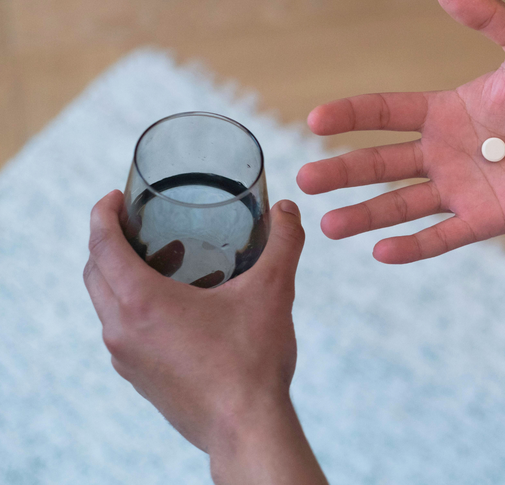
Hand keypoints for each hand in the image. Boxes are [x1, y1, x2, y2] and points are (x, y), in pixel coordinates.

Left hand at [83, 191, 325, 483]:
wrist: (245, 427)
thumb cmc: (252, 360)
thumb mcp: (272, 292)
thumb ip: (283, 244)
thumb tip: (289, 210)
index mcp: (141, 302)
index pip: (101, 245)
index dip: (102, 214)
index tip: (114, 198)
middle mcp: (121, 329)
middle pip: (94, 273)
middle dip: (107, 242)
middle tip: (136, 224)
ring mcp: (126, 358)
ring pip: (105, 305)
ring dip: (119, 277)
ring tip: (158, 262)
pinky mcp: (139, 378)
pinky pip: (121, 332)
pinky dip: (132, 308)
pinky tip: (174, 309)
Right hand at [297, 0, 504, 262]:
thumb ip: (491, 18)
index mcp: (446, 111)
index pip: (385, 112)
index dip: (351, 115)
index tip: (316, 120)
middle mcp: (444, 152)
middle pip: (381, 163)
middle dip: (342, 172)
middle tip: (305, 181)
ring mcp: (462, 188)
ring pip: (401, 204)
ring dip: (365, 215)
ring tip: (328, 226)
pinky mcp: (486, 219)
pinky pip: (442, 235)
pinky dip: (413, 246)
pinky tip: (380, 252)